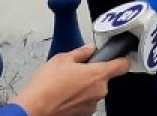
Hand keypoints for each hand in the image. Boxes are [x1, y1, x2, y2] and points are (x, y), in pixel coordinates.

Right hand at [11, 45, 127, 115]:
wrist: (33, 109)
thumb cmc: (47, 84)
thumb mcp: (62, 59)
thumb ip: (81, 52)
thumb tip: (90, 48)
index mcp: (98, 74)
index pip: (122, 65)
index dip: (120, 59)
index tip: (116, 57)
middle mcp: (99, 91)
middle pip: (104, 78)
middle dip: (92, 74)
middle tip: (76, 71)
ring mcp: (92, 105)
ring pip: (94, 91)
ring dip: (85, 88)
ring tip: (66, 85)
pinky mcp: (83, 115)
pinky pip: (85, 102)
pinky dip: (78, 99)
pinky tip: (64, 95)